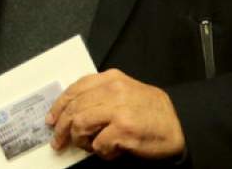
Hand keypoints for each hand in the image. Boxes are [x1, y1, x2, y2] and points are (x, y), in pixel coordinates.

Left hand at [46, 69, 184, 160]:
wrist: (180, 124)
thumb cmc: (151, 111)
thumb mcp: (125, 91)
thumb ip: (100, 95)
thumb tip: (71, 111)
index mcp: (110, 79)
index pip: (74, 90)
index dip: (59, 106)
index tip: (51, 119)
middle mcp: (113, 90)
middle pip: (74, 108)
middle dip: (62, 128)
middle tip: (58, 141)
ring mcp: (119, 109)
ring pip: (80, 125)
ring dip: (79, 140)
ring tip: (87, 147)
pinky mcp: (125, 130)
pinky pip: (99, 143)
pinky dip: (100, 152)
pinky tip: (109, 152)